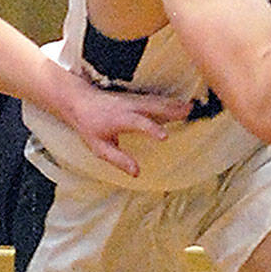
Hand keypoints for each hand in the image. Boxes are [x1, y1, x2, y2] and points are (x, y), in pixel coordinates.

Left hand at [63, 79, 190, 175]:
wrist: (80, 101)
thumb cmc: (89, 126)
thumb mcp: (100, 148)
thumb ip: (119, 160)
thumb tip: (137, 173)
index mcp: (119, 119)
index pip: (138, 123)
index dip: (152, 129)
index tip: (165, 136)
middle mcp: (128, 107)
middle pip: (153, 107)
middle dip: (171, 110)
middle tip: (188, 112)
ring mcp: (133, 100)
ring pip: (156, 101)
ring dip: (173, 104)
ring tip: (190, 108)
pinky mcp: (135, 98)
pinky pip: (154, 100)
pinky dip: (168, 102)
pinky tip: (180, 105)